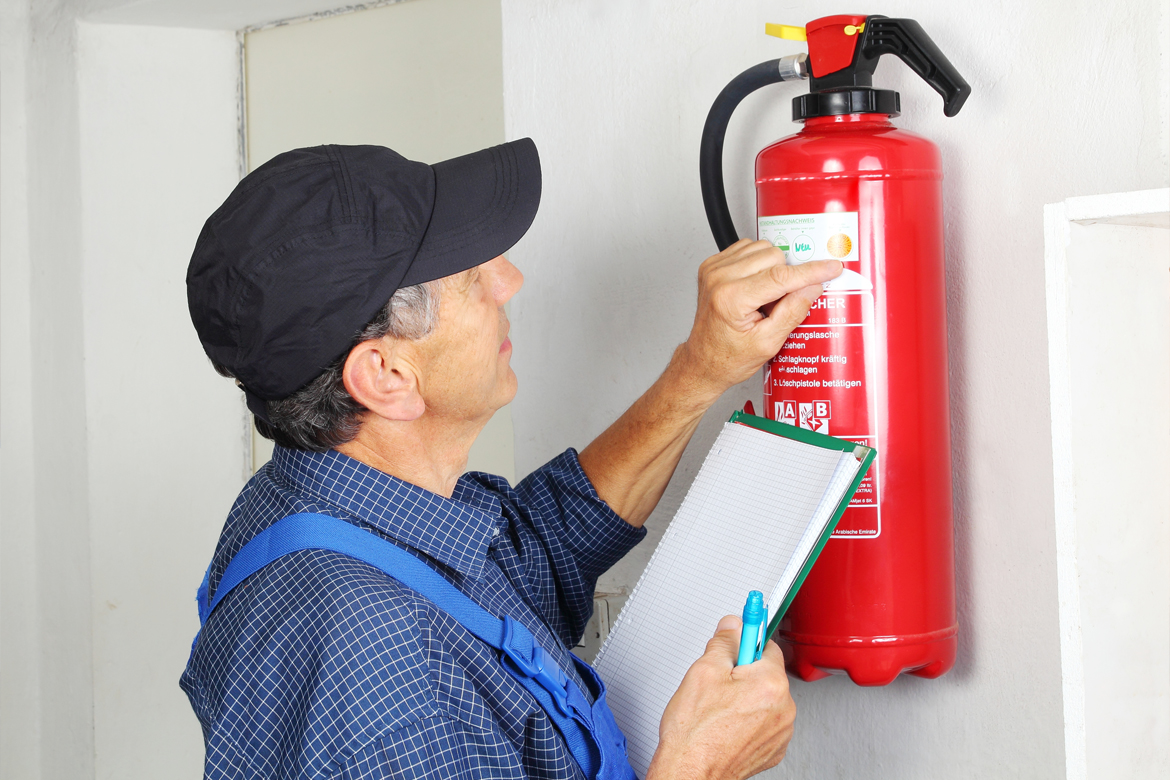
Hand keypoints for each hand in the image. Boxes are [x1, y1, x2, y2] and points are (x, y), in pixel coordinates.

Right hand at [646, 615, 796, 779]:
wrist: (691, 773)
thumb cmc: (694, 732)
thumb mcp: (703, 672)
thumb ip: (723, 642)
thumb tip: (733, 626)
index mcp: (770, 683)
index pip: (766, 644)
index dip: (746, 639)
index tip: (748, 624)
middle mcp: (784, 708)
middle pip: (766, 672)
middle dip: (743, 671)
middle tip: (718, 681)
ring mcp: (781, 732)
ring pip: (765, 697)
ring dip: (747, 696)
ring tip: (719, 708)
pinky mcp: (774, 749)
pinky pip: (765, 721)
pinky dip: (749, 719)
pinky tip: (726, 723)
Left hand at [677, 239, 841, 402]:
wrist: (702, 361)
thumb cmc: (728, 357)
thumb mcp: (768, 343)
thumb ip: (793, 312)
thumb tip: (813, 287)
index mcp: (731, 299)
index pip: (781, 276)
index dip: (811, 271)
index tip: (831, 268)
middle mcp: (719, 278)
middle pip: (774, 255)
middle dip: (786, 276)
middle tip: (779, 302)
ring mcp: (713, 269)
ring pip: (763, 248)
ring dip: (773, 269)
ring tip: (764, 297)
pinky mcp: (712, 264)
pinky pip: (748, 249)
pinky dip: (759, 264)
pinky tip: (755, 286)